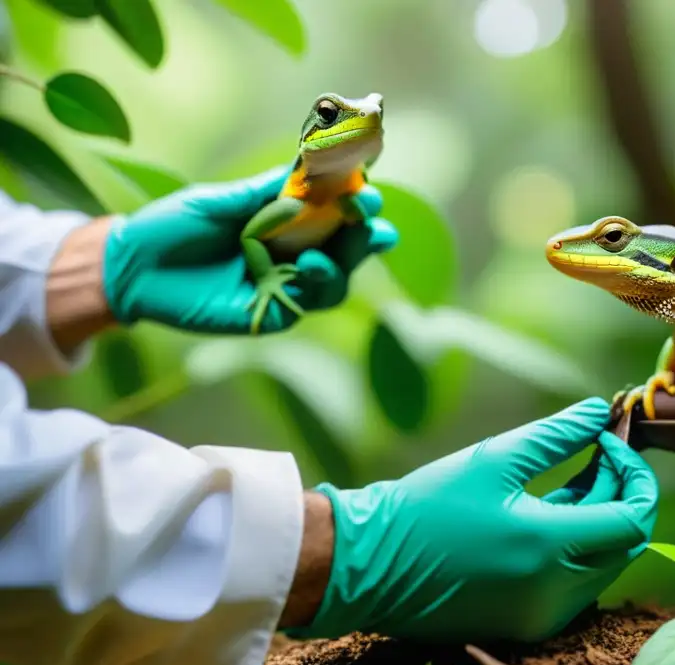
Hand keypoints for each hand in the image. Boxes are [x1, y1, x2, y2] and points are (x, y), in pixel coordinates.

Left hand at [102, 166, 397, 334]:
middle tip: (371, 218)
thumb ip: (261, 192)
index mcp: (285, 221)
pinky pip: (309, 302)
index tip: (367, 187)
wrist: (131, 268)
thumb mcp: (217, 201)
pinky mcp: (273, 313)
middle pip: (347, 247)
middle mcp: (293, 253)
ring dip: (346, 262)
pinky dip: (318, 283)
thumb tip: (307, 168)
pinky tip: (308, 264)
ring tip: (329, 248)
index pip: (334, 212)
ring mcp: (286, 285)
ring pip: (337, 279)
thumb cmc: (171, 226)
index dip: (356, 201)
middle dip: (366, 233)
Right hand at [285, 397, 658, 642]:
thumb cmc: (427, 505)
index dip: (634, 475)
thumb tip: (599, 411)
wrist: (369, 566)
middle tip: (597, 453)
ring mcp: (541, 617)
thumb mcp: (494, 459)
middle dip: (620, 494)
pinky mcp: (525, 627)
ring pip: (603, 567)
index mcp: (550, 549)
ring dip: (599, 522)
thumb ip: (556, 435)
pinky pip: (574, 587)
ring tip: (572, 479)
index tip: (608, 441)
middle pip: (625, 544)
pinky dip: (576, 551)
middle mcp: (555, 594)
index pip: (634, 518)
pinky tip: (549, 515)